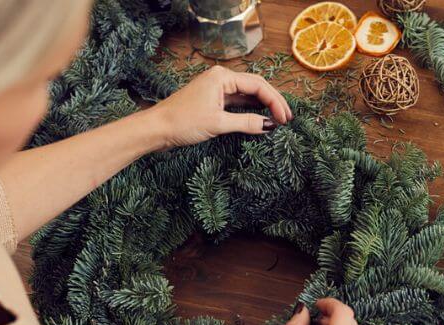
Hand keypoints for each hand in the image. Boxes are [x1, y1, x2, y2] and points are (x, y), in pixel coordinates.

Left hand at [149, 65, 292, 148]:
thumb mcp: (218, 123)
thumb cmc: (183, 122)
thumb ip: (246, 123)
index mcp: (222, 77)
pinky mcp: (212, 100)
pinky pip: (237, 101)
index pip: (257, 85)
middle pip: (255, 86)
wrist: (157, 129)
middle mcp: (220, 78)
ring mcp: (216, 89)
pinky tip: (260, 118)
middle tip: (287, 118)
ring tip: (278, 118)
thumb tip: (269, 125)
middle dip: (272, 102)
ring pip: (247, 94)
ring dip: (263, 105)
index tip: (284, 119)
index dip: (274, 102)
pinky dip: (250, 109)